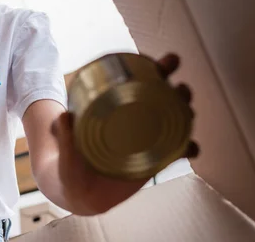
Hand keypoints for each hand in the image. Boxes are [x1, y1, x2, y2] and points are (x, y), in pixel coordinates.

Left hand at [51, 53, 197, 214]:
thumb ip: (64, 135)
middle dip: (177, 88)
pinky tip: (191, 147)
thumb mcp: (65, 147)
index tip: (159, 62)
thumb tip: (63, 116)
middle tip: (180, 86)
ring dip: (186, 112)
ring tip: (188, 110)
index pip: (137, 83)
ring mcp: (147, 139)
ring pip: (175, 120)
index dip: (152, 70)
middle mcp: (134, 119)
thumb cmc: (69, 162)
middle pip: (163, 99)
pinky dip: (188, 148)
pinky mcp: (154, 161)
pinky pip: (177, 151)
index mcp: (115, 107)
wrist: (78, 192)